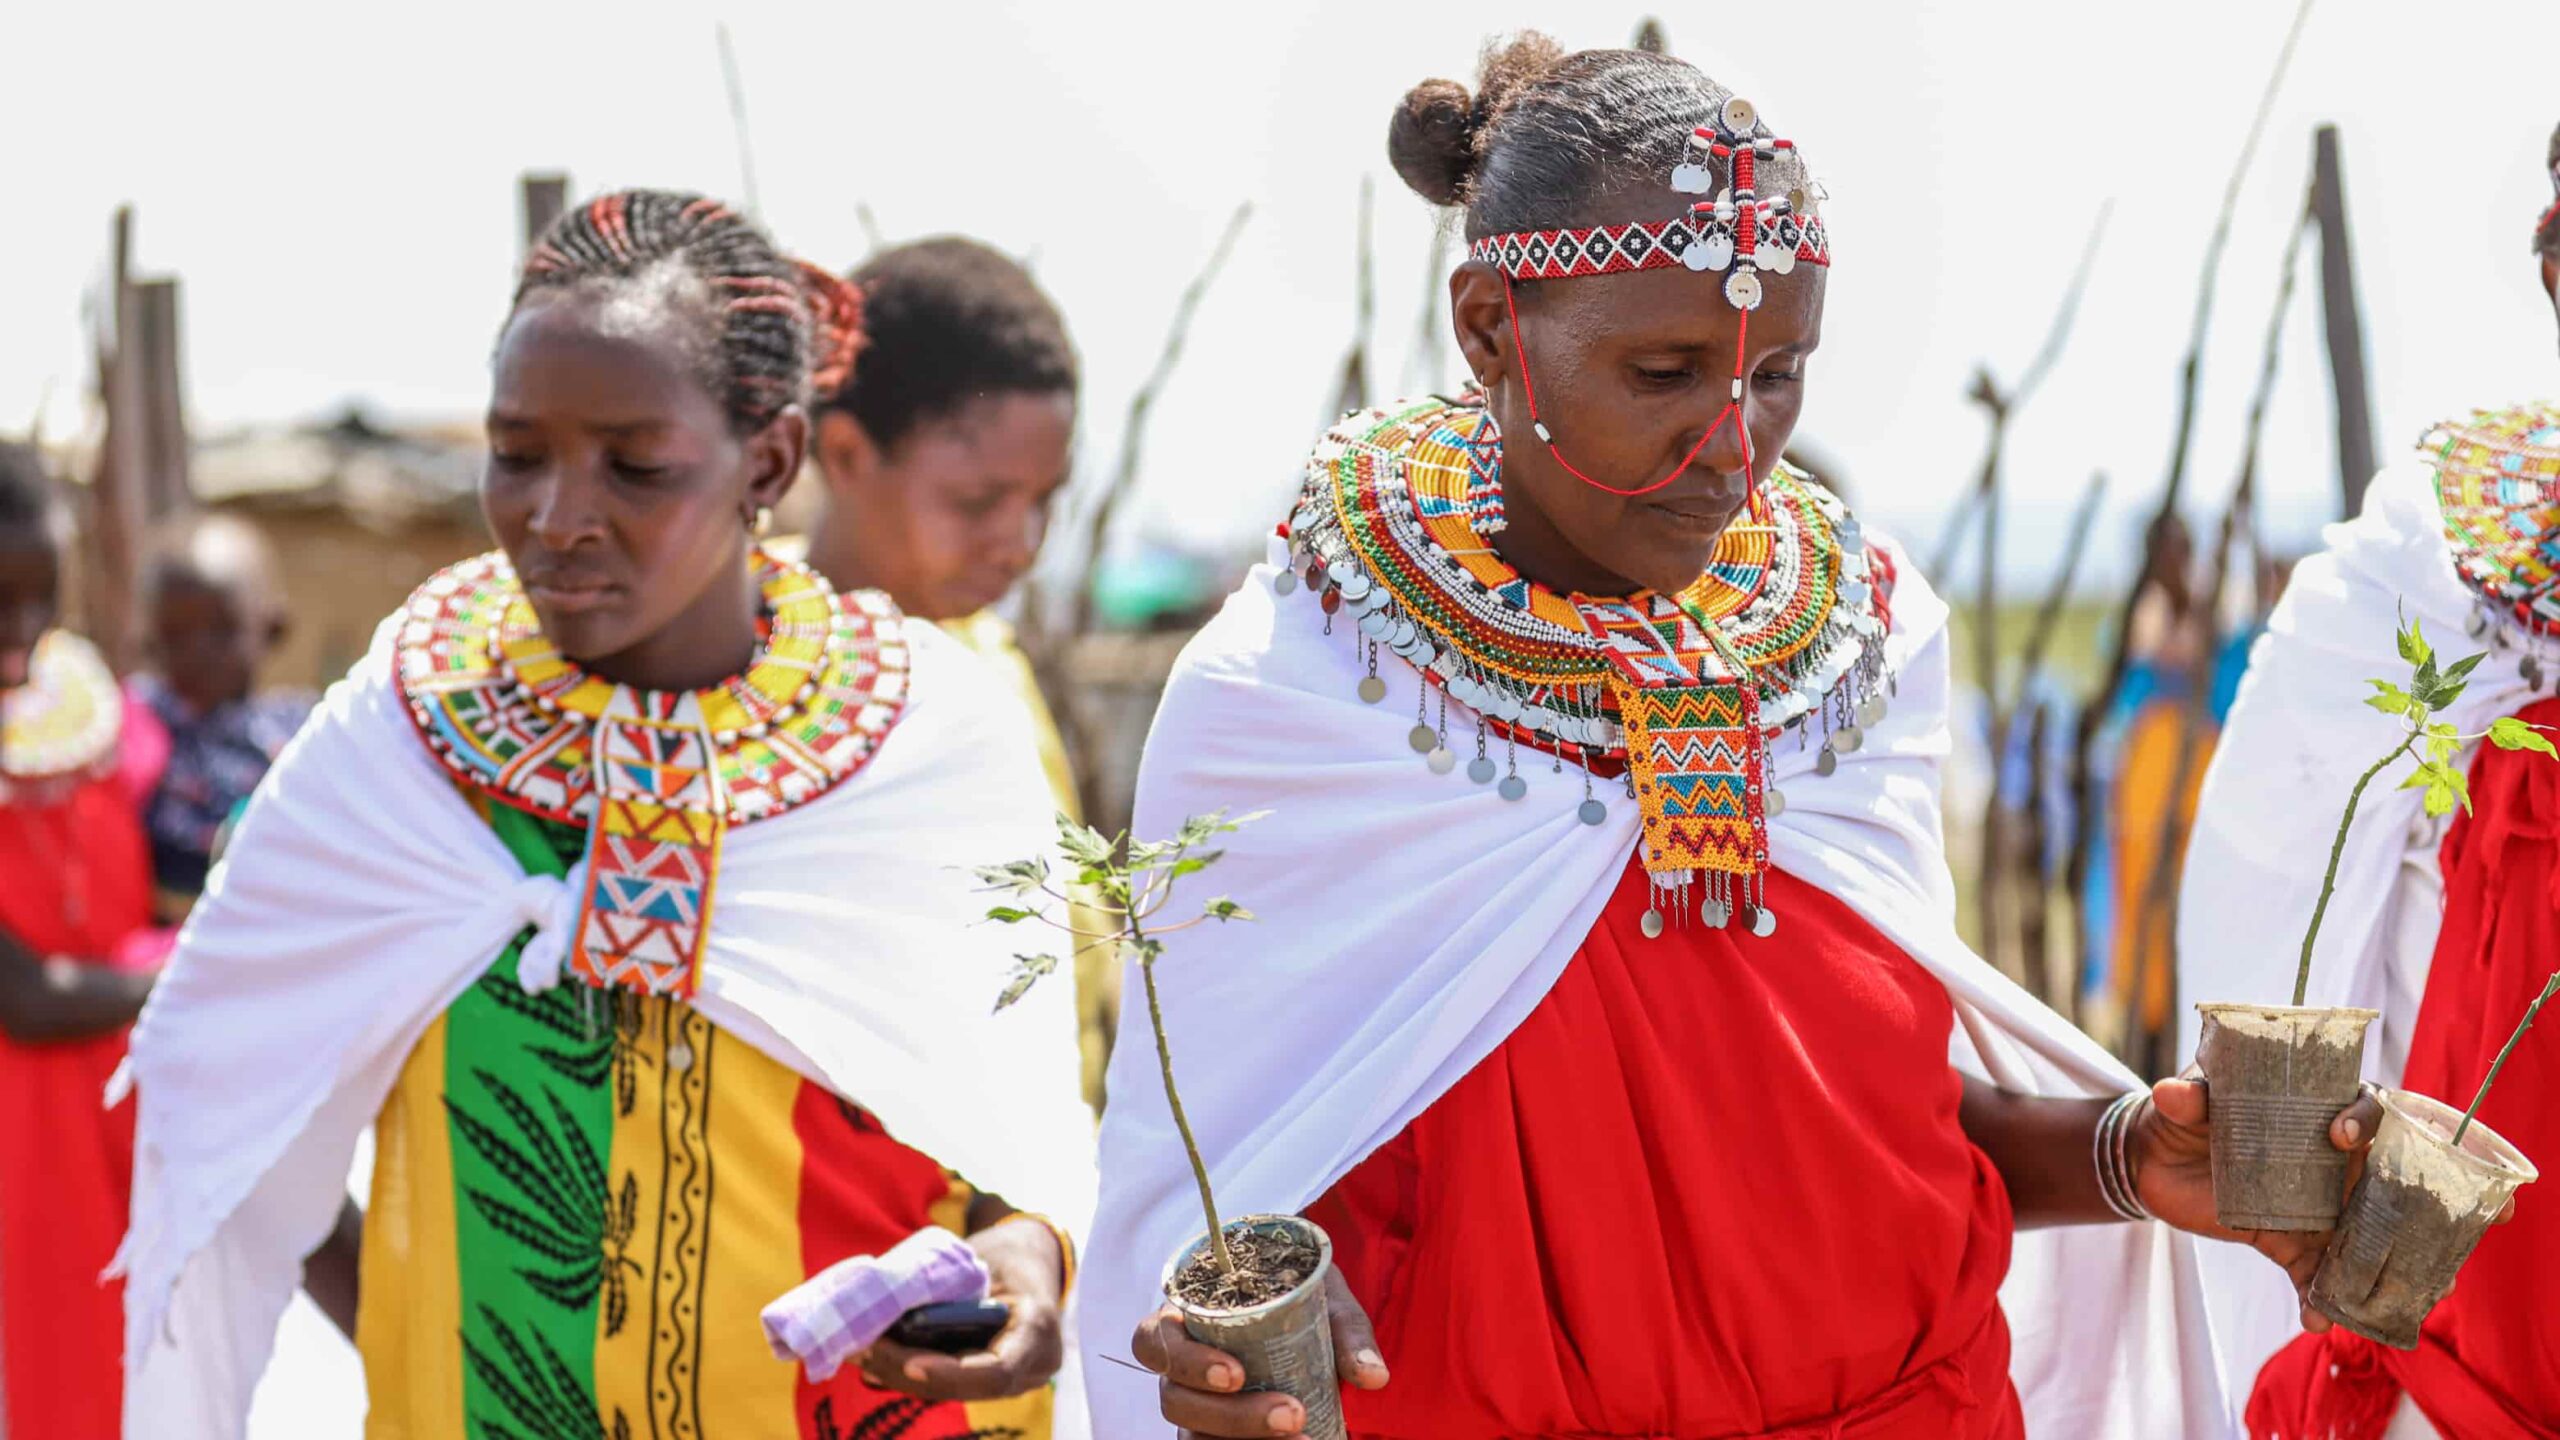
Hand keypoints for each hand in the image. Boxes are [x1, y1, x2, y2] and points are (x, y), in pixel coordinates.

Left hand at [857, 1217, 1063, 1401]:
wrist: (1031, 1263)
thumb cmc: (1007, 1255)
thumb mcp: (985, 1261)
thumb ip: (950, 1289)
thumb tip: (889, 1311)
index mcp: (1038, 1332)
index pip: (995, 1372)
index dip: (949, 1374)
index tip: (909, 1363)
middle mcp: (1030, 1368)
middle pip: (962, 1387)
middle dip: (906, 1372)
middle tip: (862, 1350)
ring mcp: (1012, 1381)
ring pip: (949, 1390)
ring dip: (899, 1374)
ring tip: (858, 1352)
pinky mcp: (987, 1380)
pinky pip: (947, 1382)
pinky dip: (910, 1371)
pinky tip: (873, 1358)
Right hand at [1131, 1266, 1386, 1436]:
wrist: (1311, 1320)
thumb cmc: (1301, 1296)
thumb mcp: (1322, 1296)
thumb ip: (1346, 1331)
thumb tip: (1372, 1377)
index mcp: (1185, 1318)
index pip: (1152, 1340)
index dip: (1184, 1361)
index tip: (1236, 1374)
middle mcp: (1180, 1369)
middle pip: (1175, 1400)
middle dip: (1233, 1416)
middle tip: (1290, 1415)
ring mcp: (1194, 1408)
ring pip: (1193, 1436)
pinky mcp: (1215, 1434)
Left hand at [2131, 1079, 2512, 1331]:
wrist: (2152, 1162)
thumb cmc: (2183, 1116)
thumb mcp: (2184, 1103)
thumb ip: (2189, 1098)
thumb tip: (2173, 1092)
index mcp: (2316, 1114)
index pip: (2364, 1110)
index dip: (2365, 1119)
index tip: (2341, 1137)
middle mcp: (2329, 1162)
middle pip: (2389, 1179)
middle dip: (2426, 1201)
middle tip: (2451, 1224)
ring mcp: (2316, 1205)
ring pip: (2367, 1236)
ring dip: (2389, 1264)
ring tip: (2404, 1292)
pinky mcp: (2291, 1242)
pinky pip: (2316, 1275)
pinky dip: (2319, 1298)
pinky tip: (2317, 1319)